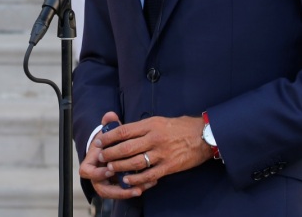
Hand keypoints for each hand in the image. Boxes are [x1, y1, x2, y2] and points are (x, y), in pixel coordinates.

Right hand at [80, 111, 153, 198]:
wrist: (112, 150)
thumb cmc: (109, 142)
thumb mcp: (109, 133)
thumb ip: (109, 124)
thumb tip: (111, 115)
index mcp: (90, 163)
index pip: (86, 171)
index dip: (97, 172)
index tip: (109, 169)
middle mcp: (97, 176)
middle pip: (101, 188)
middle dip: (115, 188)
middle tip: (127, 182)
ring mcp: (108, 184)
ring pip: (115, 194)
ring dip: (126, 192)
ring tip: (140, 189)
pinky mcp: (119, 188)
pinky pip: (125, 192)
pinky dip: (135, 189)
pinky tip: (148, 184)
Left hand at [92, 115, 211, 192]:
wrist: (203, 135)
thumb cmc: (179, 126)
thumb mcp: (158, 121)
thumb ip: (141, 127)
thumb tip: (121, 131)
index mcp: (150, 125)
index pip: (124, 131)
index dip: (108, 137)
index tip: (99, 141)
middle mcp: (154, 138)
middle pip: (126, 147)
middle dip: (110, 153)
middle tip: (100, 156)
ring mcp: (161, 153)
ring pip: (135, 162)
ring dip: (120, 166)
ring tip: (110, 168)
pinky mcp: (169, 166)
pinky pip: (149, 174)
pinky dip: (136, 179)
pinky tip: (127, 180)